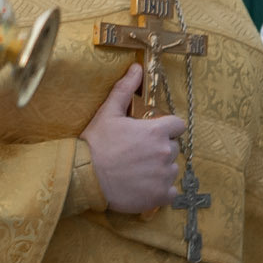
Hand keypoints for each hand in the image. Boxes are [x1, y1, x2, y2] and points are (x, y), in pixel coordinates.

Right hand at [80, 65, 185, 214]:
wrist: (84, 176)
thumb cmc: (96, 143)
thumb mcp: (108, 112)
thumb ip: (125, 89)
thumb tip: (137, 67)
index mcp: (156, 131)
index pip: (177, 126)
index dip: (165, 128)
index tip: (150, 134)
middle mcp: (165, 153)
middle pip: (173, 148)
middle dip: (159, 149)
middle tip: (137, 154)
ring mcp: (164, 175)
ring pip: (171, 169)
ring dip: (159, 170)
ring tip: (137, 171)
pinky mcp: (160, 195)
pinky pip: (171, 192)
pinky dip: (160, 190)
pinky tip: (142, 186)